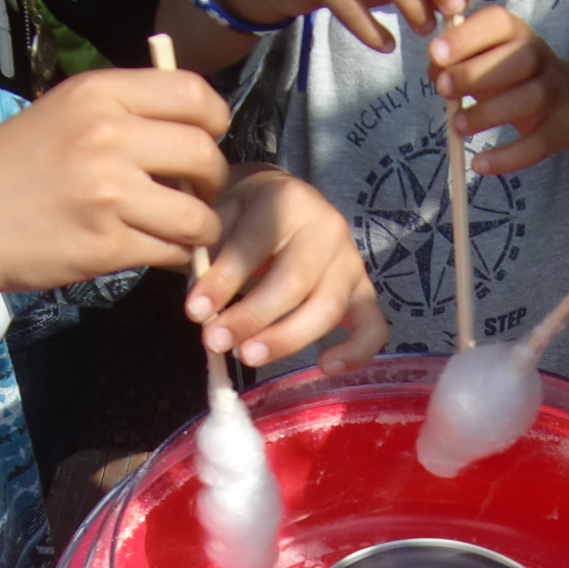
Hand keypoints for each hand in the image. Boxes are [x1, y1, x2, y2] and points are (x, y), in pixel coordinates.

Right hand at [0, 68, 231, 294]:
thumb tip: (191, 129)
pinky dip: (174, 258)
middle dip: (212, 182)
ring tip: (179, 231)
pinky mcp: (107, 244)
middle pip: (205, 155)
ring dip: (200, 229)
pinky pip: (171, 252)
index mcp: (99, 94)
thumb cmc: (8, 170)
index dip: (213, 122)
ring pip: (197, 215)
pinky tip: (153, 250)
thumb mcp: (61, 114)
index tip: (204, 142)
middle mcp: (108, 136)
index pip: (193, 93)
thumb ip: (122, 113)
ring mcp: (109, 192)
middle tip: (195, 195)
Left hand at [187, 165, 389, 369]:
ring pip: (328, 309)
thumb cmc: (246, 215)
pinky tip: (325, 367)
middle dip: (251, 317)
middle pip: (293, 282)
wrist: (283, 202)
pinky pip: (374, 327)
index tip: (194, 312)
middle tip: (215, 341)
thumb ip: (210, 253)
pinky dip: (357, 351)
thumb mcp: (222, 214)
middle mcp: (327, 229)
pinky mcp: (365, 292)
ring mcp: (351, 262)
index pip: (254, 245)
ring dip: (286, 339)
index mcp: (288, 199)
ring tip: (248, 356)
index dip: (223, 282)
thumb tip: (202, 309)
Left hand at [429, 8, 568, 175]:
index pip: (498, 23)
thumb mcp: (484, 61)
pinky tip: (479, 164)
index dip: (467, 36)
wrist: (568, 100)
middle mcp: (541, 57)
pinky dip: (508, 157)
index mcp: (517, 34)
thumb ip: (457, 62)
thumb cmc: (511, 77)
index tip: (436, 53)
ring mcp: (556, 92)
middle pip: (521, 58)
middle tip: (443, 89)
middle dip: (477, 72)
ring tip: (458, 126)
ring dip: (490, 112)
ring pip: (532, 97)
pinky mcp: (560, 128)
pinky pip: (537, 144)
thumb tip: (435, 71)